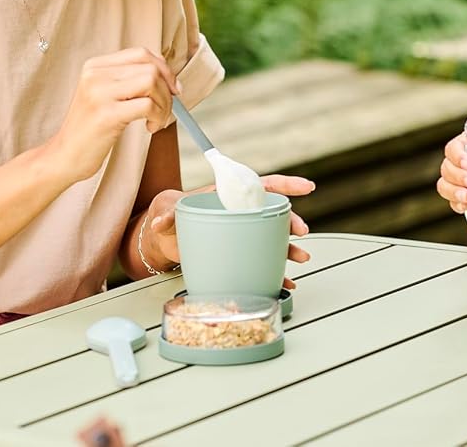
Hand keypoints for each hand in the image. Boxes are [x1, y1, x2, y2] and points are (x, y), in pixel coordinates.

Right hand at [46, 49, 179, 184]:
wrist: (65, 156)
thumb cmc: (91, 129)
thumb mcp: (105, 95)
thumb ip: (128, 81)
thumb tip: (170, 78)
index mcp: (95, 66)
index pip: (141, 53)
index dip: (164, 69)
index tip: (172, 88)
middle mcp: (95, 74)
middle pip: (150, 68)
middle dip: (167, 91)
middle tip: (165, 110)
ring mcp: (99, 93)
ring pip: (152, 82)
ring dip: (164, 104)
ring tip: (157, 120)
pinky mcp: (107, 114)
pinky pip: (148, 105)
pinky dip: (158, 116)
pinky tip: (150, 128)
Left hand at [140, 174, 316, 288]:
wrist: (167, 236)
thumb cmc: (173, 215)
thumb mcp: (170, 211)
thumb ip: (167, 215)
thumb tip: (160, 222)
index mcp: (232, 195)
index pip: (264, 185)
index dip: (286, 184)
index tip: (306, 187)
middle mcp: (242, 213)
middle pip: (274, 213)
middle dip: (291, 221)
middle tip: (301, 231)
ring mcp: (243, 234)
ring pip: (273, 239)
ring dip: (290, 248)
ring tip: (302, 257)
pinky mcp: (238, 253)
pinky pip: (262, 262)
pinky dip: (275, 273)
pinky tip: (286, 282)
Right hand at [436, 124, 466, 214]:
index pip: (455, 146)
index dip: (460, 156)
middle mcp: (463, 160)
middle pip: (448, 166)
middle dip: (459, 176)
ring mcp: (461, 179)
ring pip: (445, 184)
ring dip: (455, 192)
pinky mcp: (462, 195)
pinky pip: (451, 200)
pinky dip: (456, 205)